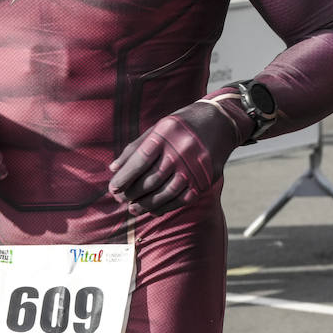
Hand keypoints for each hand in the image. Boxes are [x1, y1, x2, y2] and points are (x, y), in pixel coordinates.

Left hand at [108, 98, 247, 214]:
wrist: (220, 122)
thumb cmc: (181, 125)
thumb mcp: (157, 128)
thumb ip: (135, 147)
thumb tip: (113, 169)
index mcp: (165, 134)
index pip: (140, 160)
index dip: (124, 177)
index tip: (113, 188)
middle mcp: (181, 150)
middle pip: (151, 179)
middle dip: (132, 192)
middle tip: (120, 200)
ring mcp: (194, 166)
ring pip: (166, 192)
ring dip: (146, 204)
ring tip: (133, 208)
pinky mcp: (204, 179)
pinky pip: (182, 199)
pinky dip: (165, 207)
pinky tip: (152, 210)